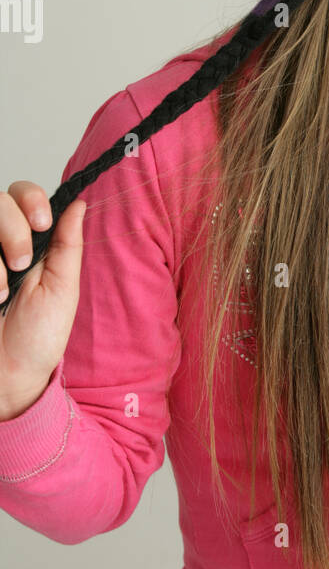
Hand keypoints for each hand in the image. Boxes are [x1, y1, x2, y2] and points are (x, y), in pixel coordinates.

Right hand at [0, 183, 87, 411]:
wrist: (8, 373)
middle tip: (21, 264)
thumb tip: (80, 203)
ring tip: (2, 291)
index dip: (30, 198)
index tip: (42, 223)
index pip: (22, 195)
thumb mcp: (62, 288)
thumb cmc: (37, 337)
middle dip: (13, 229)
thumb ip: (68, 244)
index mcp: (30, 242)